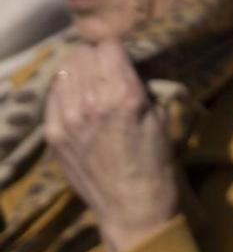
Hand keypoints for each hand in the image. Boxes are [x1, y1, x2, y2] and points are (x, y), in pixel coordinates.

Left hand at [44, 42, 178, 251]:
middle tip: (104, 69)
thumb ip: (140, 86)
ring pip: (63, 71)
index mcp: (124, 95)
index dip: (116, 49)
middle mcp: (92, 101)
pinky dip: (64, 92)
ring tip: (89, 84)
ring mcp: (67, 118)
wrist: (131, 206)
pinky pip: (52, 95)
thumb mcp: (160, 117)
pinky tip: (77, 102)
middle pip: (80, 54)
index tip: (121, 57)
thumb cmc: (155, 161)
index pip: (108, 45)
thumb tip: (126, 66)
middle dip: (94, 57)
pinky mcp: (53, 133)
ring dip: (77, 72)